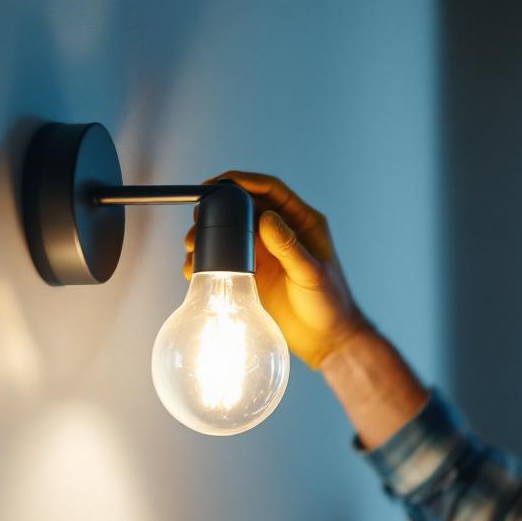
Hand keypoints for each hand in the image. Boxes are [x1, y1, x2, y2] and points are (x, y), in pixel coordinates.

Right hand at [184, 171, 372, 369]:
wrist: (326, 339)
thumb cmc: (330, 304)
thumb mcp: (311, 274)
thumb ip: (289, 247)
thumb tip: (266, 217)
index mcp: (302, 221)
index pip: (270, 189)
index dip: (243, 181)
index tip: (218, 183)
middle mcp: (281, 231)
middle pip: (243, 207)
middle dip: (218, 208)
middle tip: (197, 217)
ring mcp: (266, 251)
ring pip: (231, 232)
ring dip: (209, 234)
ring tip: (191, 244)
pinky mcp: (253, 272)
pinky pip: (226, 257)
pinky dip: (209, 259)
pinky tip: (195, 266)